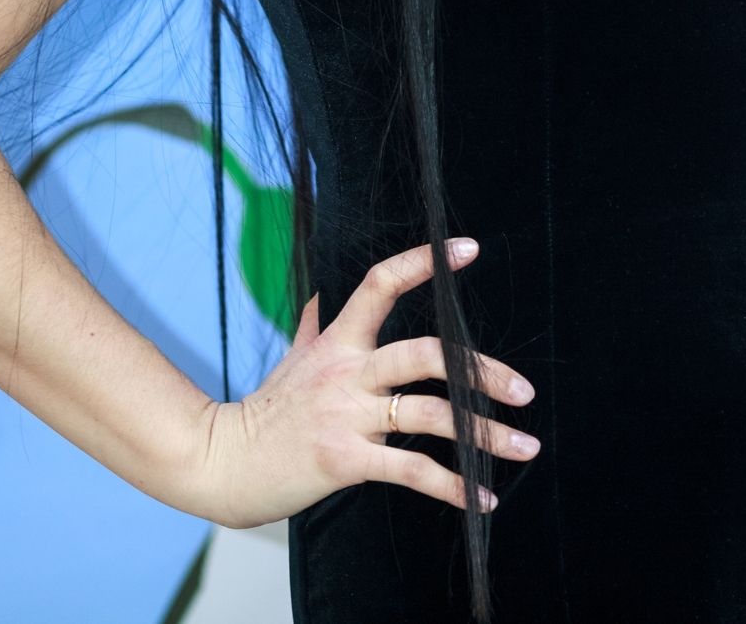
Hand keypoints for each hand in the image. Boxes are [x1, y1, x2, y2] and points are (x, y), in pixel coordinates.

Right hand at [185, 239, 538, 528]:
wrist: (219, 465)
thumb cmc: (264, 411)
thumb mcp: (290, 360)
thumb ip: (312, 327)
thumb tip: (319, 296)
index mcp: (339, 342)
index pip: (380, 285)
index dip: (424, 263)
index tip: (469, 248)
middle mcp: (348, 373)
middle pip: (426, 355)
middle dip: (482, 371)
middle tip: (524, 390)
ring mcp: (347, 416)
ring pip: (431, 416)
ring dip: (485, 434)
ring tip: (526, 446)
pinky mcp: (344, 460)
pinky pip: (411, 471)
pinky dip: (453, 486)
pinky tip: (482, 499)